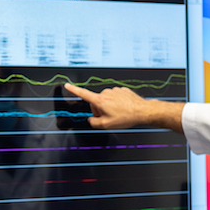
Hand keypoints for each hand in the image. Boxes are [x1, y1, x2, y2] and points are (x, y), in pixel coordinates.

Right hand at [63, 83, 183, 131]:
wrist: (142, 111)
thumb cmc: (125, 117)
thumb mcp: (106, 125)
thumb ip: (94, 122)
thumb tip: (91, 119)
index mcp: (100, 100)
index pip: (83, 94)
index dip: (74, 90)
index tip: (67, 85)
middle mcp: (106, 93)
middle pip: (97, 102)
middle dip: (100, 109)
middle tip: (109, 117)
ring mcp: (115, 90)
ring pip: (107, 100)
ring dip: (109, 106)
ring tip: (119, 113)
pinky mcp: (122, 90)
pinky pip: (115, 97)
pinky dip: (117, 103)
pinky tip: (124, 108)